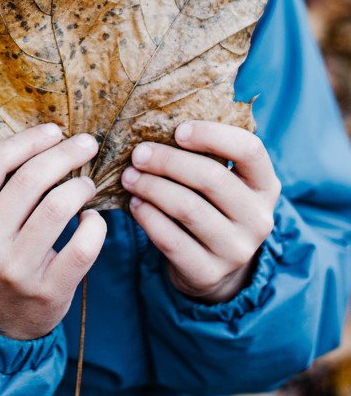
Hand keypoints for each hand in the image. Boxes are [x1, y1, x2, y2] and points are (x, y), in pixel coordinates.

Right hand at [0, 124, 106, 339]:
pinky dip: (96, 225)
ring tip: (87, 184)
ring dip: (81, 186)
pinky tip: (92, 219)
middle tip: (86, 144)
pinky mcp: (47, 291)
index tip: (54, 130)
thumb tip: (48, 138)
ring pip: (58, 207)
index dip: (28, 139)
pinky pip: (84, 245)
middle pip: (30, 179)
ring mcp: (14, 270)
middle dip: (65, 153)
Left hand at [121, 120, 280, 303]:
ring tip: (129, 177)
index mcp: (265, 185)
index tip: (178, 130)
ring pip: (188, 208)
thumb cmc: (211, 206)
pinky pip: (171, 240)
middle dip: (168, 161)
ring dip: (151, 187)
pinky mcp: (209, 273)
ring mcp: (237, 250)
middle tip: (138, 153)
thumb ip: (204, 155)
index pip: (250, 149)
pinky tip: (135, 204)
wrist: (214, 269)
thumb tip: (154, 121)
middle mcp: (258, 218)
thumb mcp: (222, 181)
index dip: (213, 135)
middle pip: (211, 178)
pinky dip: (148, 217)